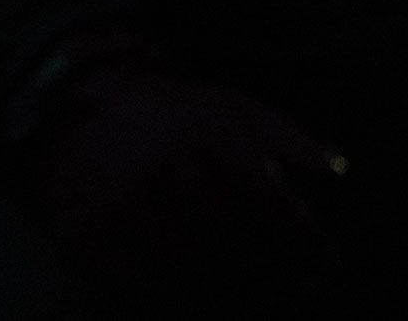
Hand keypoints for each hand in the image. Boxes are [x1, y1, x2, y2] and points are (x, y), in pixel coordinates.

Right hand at [19, 64, 344, 294]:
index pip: (266, 193)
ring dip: (230, 288)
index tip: (325, 257)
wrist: (69, 110)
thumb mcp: (230, 106)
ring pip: (187, 264)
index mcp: (205, 127)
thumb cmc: (171, 114)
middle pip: (230, 235)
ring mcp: (120, 201)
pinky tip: (203, 304)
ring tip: (258, 298)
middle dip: (270, 266)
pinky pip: (138, 284)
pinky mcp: (85, 235)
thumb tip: (338, 170)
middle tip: (295, 285)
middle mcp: (163, 162)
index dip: (300, 232)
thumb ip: (286, 136)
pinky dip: (176, 300)